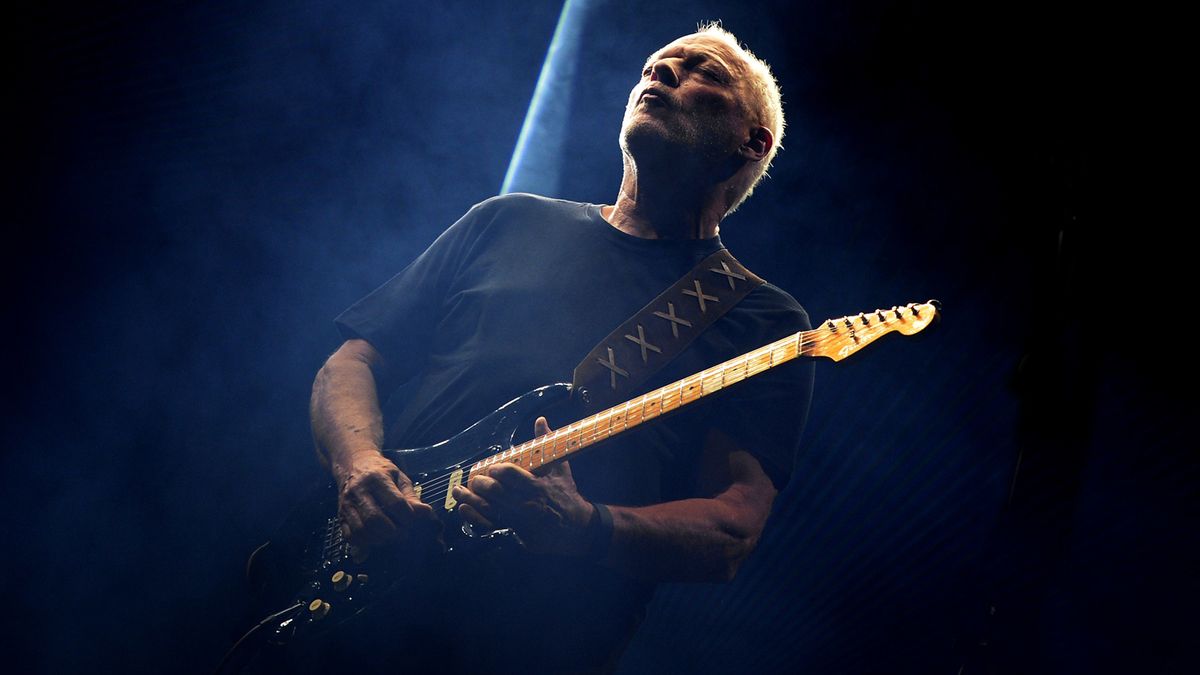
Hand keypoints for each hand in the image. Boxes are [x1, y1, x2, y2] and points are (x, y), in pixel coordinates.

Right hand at [333, 449, 435, 551]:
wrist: (354, 464)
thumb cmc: (382, 472)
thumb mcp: (399, 478)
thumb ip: (411, 497)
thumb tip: (426, 513)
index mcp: (377, 478)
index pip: (395, 503)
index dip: (408, 517)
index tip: (413, 520)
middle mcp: (359, 490)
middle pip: (375, 519)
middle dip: (393, 531)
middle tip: (403, 533)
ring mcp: (347, 504)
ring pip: (361, 530)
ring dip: (379, 539)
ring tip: (391, 536)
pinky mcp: (340, 515)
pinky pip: (350, 536)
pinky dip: (364, 543)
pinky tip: (376, 538)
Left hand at [452, 417, 595, 555]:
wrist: (575, 527)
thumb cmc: (566, 494)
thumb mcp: (560, 468)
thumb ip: (547, 444)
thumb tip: (540, 420)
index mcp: (537, 486)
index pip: (512, 475)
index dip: (498, 470)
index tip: (491, 468)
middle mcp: (526, 503)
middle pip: (496, 492)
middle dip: (480, 484)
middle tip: (474, 479)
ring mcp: (518, 518)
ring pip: (489, 508)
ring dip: (470, 499)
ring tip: (457, 490)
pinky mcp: (514, 530)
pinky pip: (489, 524)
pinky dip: (474, 517)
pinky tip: (464, 508)